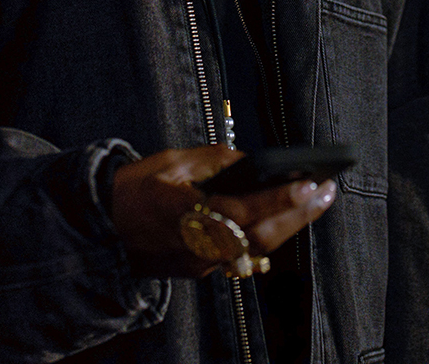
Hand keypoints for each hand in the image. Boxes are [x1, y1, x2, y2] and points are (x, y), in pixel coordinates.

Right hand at [110, 145, 337, 276]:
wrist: (99, 230)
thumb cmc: (132, 189)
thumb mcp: (168, 162)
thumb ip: (212, 161)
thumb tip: (250, 160)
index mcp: (181, 212)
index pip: (239, 210)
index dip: (276, 199)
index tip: (307, 185)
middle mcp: (195, 243)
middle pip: (258, 236)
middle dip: (298, 214)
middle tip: (328, 191)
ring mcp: (199, 262)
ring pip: (255, 249)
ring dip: (290, 225)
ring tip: (318, 200)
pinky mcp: (200, 269)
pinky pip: (242, 253)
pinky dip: (268, 233)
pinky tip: (287, 215)